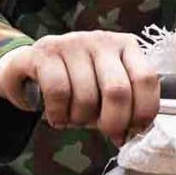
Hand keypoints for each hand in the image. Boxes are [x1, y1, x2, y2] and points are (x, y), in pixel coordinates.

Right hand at [0, 31, 160, 142]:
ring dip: (80, 119)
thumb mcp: (106, 90)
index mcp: (125, 46)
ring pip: (86, 96)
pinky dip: (58, 113)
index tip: (134, 130)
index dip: (143, 111)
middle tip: (104, 132)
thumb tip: (133, 134)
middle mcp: (101, 40)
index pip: (146, 79)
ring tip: (74, 118)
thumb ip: (124, 107)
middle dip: (112, 122)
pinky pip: (58, 91)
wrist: (29, 67)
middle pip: (117, 90)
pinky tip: (57, 116)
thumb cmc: (76, 83)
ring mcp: (72, 43)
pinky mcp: (44, 52)